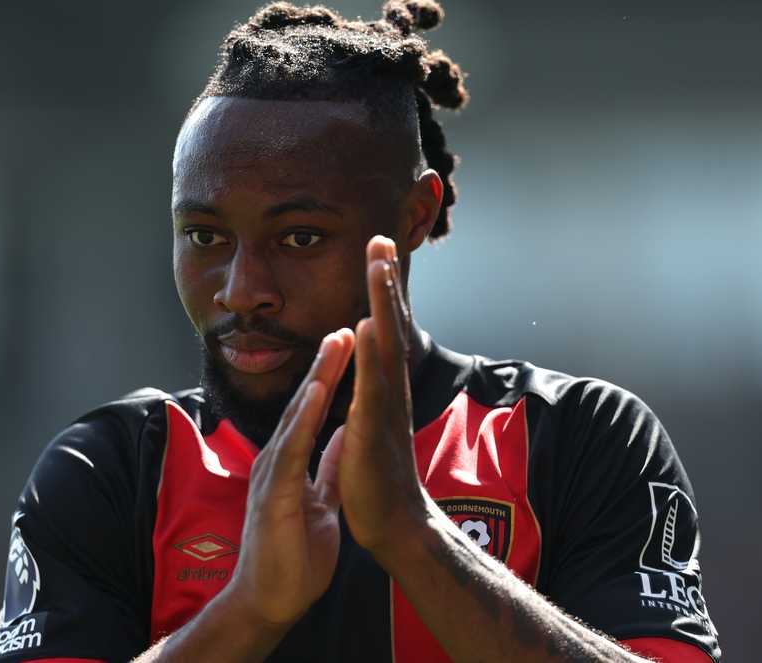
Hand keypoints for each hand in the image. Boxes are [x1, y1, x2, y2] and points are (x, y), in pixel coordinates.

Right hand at [228, 328, 354, 626]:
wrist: (271, 600)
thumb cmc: (292, 555)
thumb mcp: (320, 501)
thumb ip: (328, 468)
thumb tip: (344, 436)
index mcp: (288, 462)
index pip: (310, 411)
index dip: (328, 378)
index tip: (346, 346)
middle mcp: (276, 460)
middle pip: (302, 404)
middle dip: (323, 366)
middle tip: (342, 328)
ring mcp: (271, 474)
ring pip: (296, 417)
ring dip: (316, 379)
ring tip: (334, 344)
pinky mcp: (274, 493)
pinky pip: (291, 448)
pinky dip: (305, 417)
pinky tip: (318, 392)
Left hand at [322, 236, 428, 556]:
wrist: (395, 523)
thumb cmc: (380, 476)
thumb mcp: (372, 422)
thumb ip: (371, 391)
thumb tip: (366, 366)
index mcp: (384, 387)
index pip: (383, 329)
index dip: (381, 290)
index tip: (377, 251)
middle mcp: (390, 389)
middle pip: (390, 325)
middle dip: (385, 281)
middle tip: (381, 239)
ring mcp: (385, 406)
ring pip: (385, 345)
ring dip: (382, 302)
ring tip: (378, 264)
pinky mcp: (374, 429)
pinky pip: (372, 385)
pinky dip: (372, 353)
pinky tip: (367, 324)